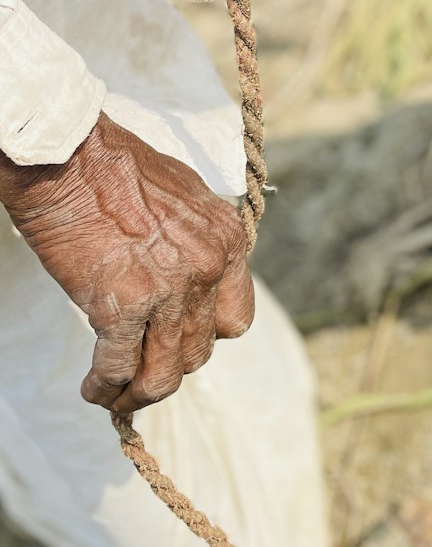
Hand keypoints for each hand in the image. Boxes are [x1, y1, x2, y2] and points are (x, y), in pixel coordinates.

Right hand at [0, 113, 253, 412]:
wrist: (73, 158)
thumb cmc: (120, 169)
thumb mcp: (187, 197)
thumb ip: (199, 242)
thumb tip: (195, 275)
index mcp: (226, 242)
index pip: (236, 320)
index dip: (206, 336)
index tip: (181, 337)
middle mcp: (206, 270)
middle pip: (198, 352)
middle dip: (169, 365)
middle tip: (141, 369)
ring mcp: (167, 292)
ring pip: (164, 375)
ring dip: (138, 393)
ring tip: (117, 395)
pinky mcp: (120, 307)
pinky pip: (119, 369)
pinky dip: (105, 388)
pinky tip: (93, 388)